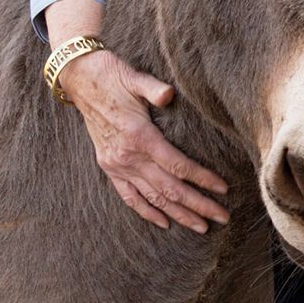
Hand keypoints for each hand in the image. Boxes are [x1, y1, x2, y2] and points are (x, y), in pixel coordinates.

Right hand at [44, 0, 227, 232]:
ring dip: (178, 214)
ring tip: (201, 226)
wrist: (80, 80)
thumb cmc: (113, 76)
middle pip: (170, 189)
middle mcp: (128, 156)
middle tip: (223, 216)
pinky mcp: (109, 167)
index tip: (223, 189)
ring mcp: (117, 165)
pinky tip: (164, 223)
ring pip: (152, 198)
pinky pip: (129, 196)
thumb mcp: (135, 78)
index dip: (202, 180)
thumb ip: (153, 89)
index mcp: (140, 136)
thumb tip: (169, 94)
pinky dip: (147, 212)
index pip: (178, 166)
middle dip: (198, 205)